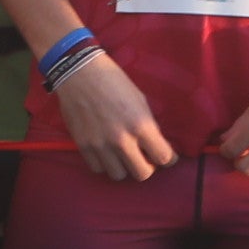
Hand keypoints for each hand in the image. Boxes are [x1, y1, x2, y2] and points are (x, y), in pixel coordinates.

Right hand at [41, 48, 178, 183]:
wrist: (80, 73)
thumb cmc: (113, 81)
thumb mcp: (139, 100)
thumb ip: (147, 125)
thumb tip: (153, 145)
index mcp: (141, 124)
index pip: (163, 157)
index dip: (168, 158)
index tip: (166, 155)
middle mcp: (121, 139)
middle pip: (142, 174)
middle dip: (147, 166)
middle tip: (144, 156)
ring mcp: (101, 145)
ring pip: (119, 175)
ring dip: (124, 166)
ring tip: (122, 154)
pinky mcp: (83, 146)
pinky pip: (98, 168)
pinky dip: (104, 163)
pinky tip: (106, 151)